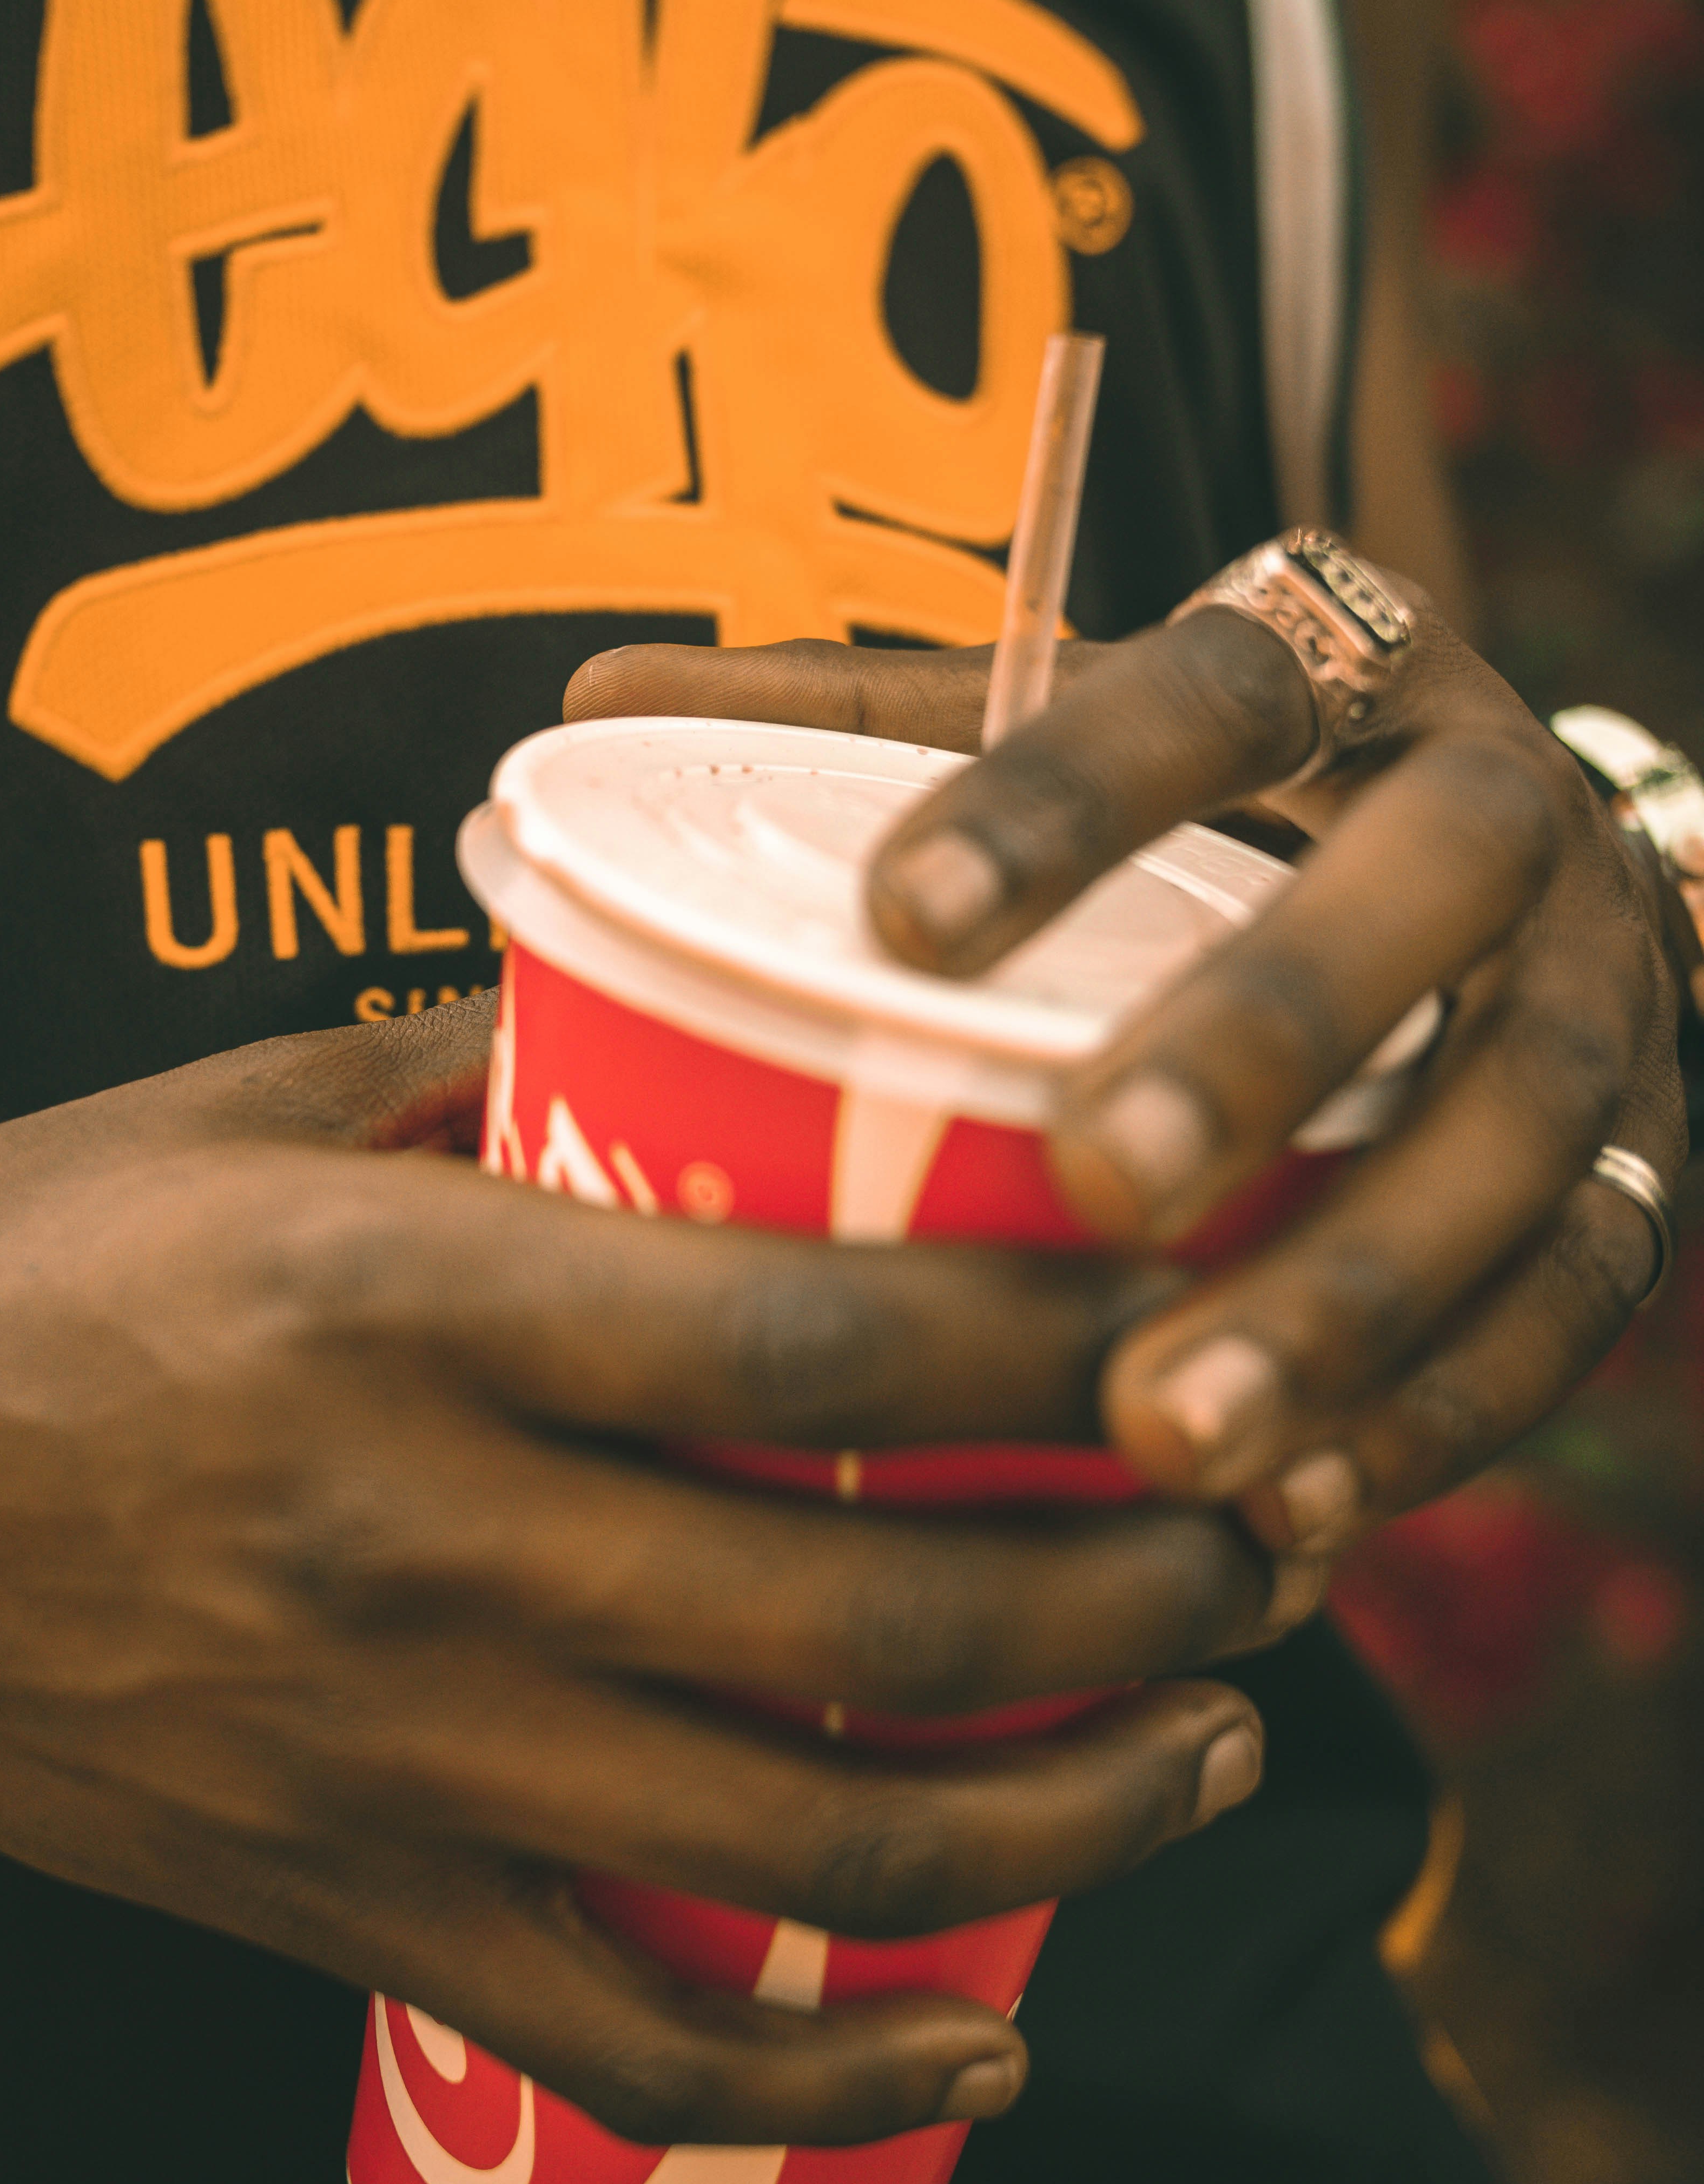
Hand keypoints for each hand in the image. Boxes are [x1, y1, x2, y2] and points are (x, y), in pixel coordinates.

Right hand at [0, 997, 1275, 2148]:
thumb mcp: (224, 1106)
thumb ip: (467, 1066)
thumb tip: (663, 1024)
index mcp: (396, 1308)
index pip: (812, 1338)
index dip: (1058, 1340)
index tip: (1201, 1321)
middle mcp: (414, 1543)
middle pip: (868, 1613)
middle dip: (1131, 1591)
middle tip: (1263, 1545)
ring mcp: (381, 1754)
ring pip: (799, 1847)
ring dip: (1060, 1818)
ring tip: (1198, 1747)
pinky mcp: (331, 1901)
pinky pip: (623, 2038)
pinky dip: (830, 2079)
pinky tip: (983, 2049)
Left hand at [566, 583, 1685, 1604]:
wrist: (1519, 874)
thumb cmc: (1221, 814)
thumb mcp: (1074, 728)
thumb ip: (863, 720)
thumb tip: (585, 718)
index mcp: (1334, 666)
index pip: (1215, 689)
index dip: (1071, 799)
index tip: (900, 925)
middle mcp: (1494, 805)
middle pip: (1423, 898)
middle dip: (1266, 1038)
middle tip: (1096, 1183)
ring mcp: (1597, 993)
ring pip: (1517, 1138)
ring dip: (1356, 1293)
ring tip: (1178, 1436)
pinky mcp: (1648, 1163)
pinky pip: (1572, 1300)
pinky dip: (1442, 1414)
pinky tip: (1300, 1517)